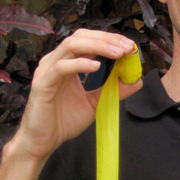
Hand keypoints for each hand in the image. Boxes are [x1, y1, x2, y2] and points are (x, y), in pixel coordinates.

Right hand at [11, 29, 141, 160]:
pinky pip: (61, 67)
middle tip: (127, 47)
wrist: (44, 142)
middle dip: (106, 39)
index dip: (109, 40)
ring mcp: (47, 70)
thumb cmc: (64, 122)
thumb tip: (137, 80)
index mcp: (67, 63)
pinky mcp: (42, 84)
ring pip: (71, 46)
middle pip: (80, 36)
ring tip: (117, 53)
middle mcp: (55, 61)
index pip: (88, 41)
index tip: (130, 47)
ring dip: (97, 46)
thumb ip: (114, 90)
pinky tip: (97, 66)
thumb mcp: (96, 103)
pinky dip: (80, 64)